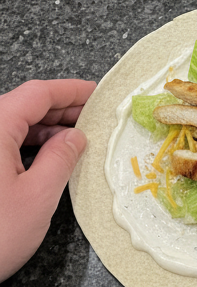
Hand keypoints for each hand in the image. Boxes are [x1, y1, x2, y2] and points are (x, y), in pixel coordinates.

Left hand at [0, 79, 94, 282]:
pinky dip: (22, 144)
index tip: (97, 94)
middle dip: (58, 109)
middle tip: (91, 119)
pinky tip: (42, 158)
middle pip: (21, 106)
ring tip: (71, 141)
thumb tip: (75, 136)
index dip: (71, 90)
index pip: (37, 93)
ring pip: (8, 125)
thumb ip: (61, 157)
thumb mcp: (38, 196)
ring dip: (41, 128)